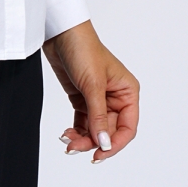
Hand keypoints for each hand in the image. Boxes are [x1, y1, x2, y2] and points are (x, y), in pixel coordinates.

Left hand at [42, 20, 138, 162]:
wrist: (59, 32)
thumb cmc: (83, 49)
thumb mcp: (93, 85)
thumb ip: (98, 116)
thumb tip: (104, 143)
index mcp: (127, 92)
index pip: (127, 128)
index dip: (115, 144)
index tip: (100, 153)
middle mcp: (116, 97)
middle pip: (109, 131)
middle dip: (93, 141)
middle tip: (76, 147)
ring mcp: (98, 99)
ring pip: (95, 129)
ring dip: (83, 139)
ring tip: (68, 141)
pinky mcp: (82, 98)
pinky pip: (83, 122)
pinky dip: (76, 131)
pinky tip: (67, 134)